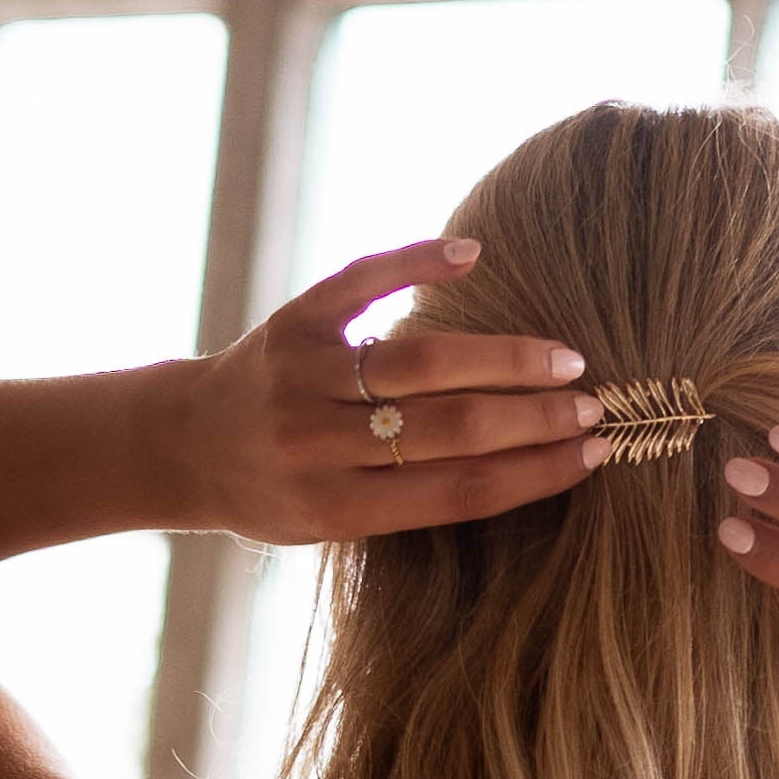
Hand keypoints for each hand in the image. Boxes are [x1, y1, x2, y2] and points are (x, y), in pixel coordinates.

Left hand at [173, 238, 599, 546]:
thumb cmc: (276, 494)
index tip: (594, 456)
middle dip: (534, 418)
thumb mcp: (333, 522)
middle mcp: (318, 444)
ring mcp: (303, 377)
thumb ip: (411, 496)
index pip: (458, 491)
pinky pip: (362, 281)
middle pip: (451, 428)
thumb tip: (528, 460)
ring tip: (563, 359)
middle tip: (598, 406)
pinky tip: (473, 256)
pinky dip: (418, 260)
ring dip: (503, 357)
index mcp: (337, 506)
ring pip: (421, 361)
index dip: (534, 473)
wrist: (181, 446)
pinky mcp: (292, 321)